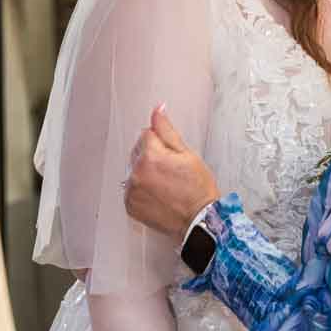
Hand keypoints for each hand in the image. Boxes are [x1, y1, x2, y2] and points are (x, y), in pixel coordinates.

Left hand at [124, 106, 219, 238]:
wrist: (200, 220)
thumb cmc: (198, 188)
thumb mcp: (187, 153)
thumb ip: (167, 130)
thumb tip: (157, 110)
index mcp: (150, 156)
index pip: (146, 134)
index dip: (162, 143)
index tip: (172, 157)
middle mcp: (136, 173)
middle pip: (137, 151)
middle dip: (151, 155)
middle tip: (171, 171)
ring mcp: (131, 190)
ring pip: (134, 170)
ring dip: (145, 172)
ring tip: (165, 184)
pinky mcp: (130, 205)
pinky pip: (131, 188)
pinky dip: (141, 189)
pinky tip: (158, 194)